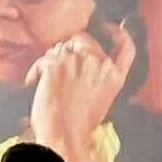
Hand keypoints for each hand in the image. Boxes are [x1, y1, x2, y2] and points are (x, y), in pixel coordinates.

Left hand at [24, 22, 135, 161]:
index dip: (118, 33)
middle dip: (70, 49)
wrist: (64, 135)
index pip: (125, 46)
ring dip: (51, 60)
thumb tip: (85, 65)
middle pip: (83, 40)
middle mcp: (98, 63)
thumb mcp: (102, 98)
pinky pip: (42, 60)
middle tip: (60, 69)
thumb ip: (99, 76)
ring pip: (59, 48)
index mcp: (114, 75)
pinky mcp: (55, 64)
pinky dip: (36, 71)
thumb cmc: (80, 124)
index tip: (110, 27)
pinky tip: (35, 84)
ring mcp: (76, 60)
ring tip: (47, 83)